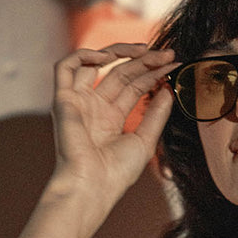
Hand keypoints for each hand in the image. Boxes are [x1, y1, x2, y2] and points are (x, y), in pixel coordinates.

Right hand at [49, 43, 177, 210]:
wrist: (93, 186)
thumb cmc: (117, 173)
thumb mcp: (145, 141)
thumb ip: (156, 114)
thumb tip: (169, 90)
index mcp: (112, 117)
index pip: (135, 86)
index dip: (154, 74)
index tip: (175, 66)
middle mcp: (95, 106)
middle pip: (120, 72)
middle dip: (145, 61)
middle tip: (168, 54)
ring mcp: (79, 101)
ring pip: (97, 63)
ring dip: (120, 52)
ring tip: (146, 51)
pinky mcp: (63, 99)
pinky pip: (65, 67)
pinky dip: (83, 55)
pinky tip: (108, 58)